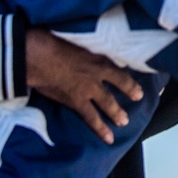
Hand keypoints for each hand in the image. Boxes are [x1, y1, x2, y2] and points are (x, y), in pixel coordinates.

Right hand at [25, 28, 143, 143]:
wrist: (39, 58)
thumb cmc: (53, 42)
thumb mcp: (77, 38)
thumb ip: (88, 44)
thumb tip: (91, 42)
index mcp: (99, 57)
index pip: (119, 66)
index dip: (129, 72)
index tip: (136, 75)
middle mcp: (98, 74)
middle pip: (119, 84)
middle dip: (129, 91)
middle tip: (138, 97)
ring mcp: (89, 89)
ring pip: (108, 104)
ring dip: (116, 113)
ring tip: (124, 121)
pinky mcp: (76, 102)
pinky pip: (91, 118)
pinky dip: (100, 129)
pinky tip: (108, 138)